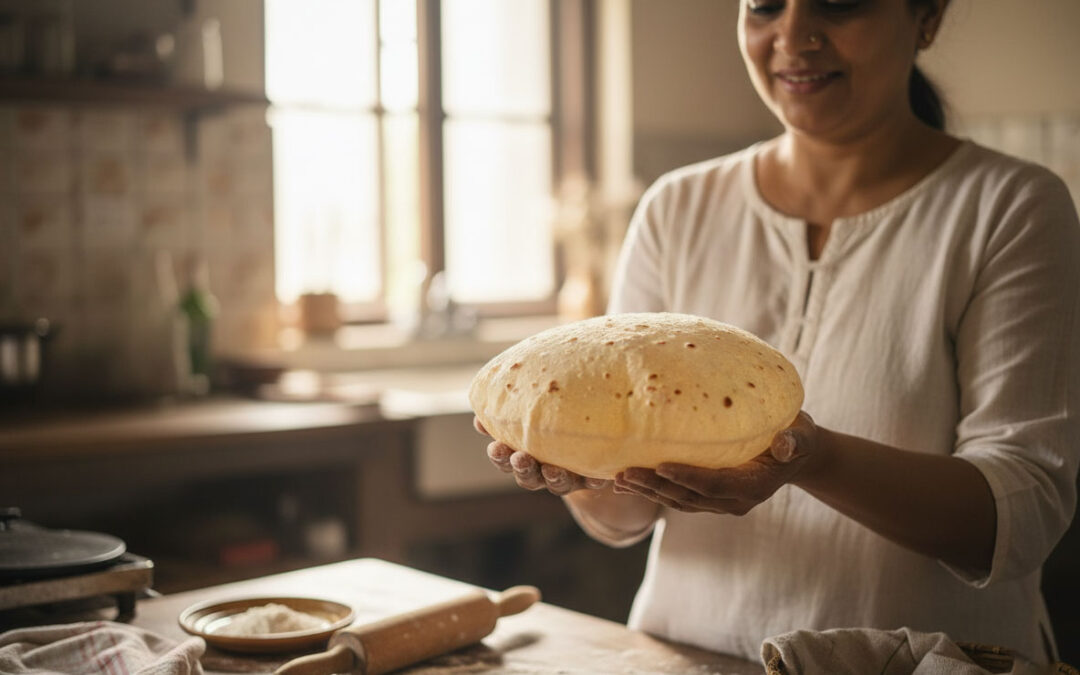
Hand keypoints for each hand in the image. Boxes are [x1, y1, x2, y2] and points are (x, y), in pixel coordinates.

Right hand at [473, 416, 610, 495]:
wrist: (592, 443)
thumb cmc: (552, 421)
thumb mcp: (529, 415)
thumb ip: (510, 413)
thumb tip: (481, 414)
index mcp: (526, 457)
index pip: (506, 460)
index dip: (500, 457)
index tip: (496, 446)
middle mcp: (544, 472)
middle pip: (528, 476)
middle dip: (522, 468)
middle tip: (519, 458)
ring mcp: (569, 477)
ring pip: (557, 483)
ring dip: (553, 478)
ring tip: (551, 470)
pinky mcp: (593, 477)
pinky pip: (594, 481)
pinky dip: (595, 480)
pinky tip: (598, 477)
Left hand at [613, 411, 820, 514]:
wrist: (796, 453)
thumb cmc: (798, 436)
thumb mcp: (803, 435)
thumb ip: (795, 440)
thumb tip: (785, 444)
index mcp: (753, 485)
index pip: (715, 484)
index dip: (688, 477)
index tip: (661, 466)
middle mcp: (734, 499)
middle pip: (688, 496)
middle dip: (655, 486)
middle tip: (624, 474)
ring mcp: (720, 502)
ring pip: (678, 500)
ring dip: (648, 491)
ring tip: (618, 479)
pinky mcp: (709, 498)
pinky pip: (677, 497)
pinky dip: (653, 489)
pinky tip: (628, 481)